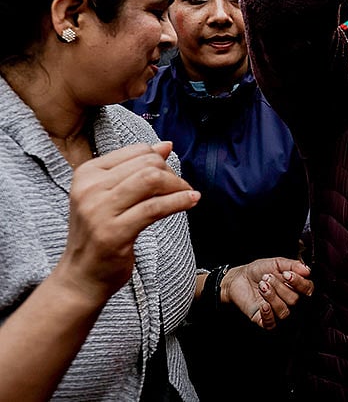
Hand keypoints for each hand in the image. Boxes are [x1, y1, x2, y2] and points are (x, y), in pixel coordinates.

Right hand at [55, 142, 198, 302]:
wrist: (81, 276)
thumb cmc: (100, 233)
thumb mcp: (110, 195)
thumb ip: (136, 169)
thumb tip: (165, 145)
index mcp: (87, 173)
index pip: (137, 151)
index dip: (162, 160)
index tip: (171, 176)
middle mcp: (89, 188)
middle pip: (147, 164)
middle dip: (172, 174)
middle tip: (182, 188)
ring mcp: (99, 211)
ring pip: (151, 180)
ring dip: (178, 186)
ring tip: (188, 195)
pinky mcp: (113, 232)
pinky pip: (155, 208)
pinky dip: (180, 201)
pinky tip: (191, 202)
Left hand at [221, 258, 313, 328]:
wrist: (238, 278)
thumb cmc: (258, 271)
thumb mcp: (277, 263)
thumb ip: (293, 265)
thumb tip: (307, 270)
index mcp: (295, 287)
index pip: (308, 289)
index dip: (299, 283)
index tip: (286, 274)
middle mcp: (289, 301)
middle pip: (295, 300)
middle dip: (280, 287)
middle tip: (267, 277)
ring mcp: (277, 312)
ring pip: (284, 312)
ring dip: (272, 297)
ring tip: (261, 286)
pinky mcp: (264, 321)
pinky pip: (272, 324)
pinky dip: (268, 313)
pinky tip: (262, 304)